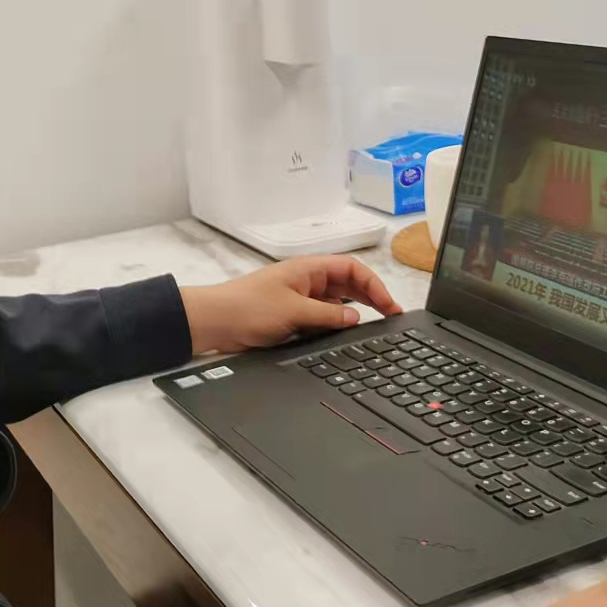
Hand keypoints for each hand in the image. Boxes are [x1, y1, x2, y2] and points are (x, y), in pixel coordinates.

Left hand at [180, 256, 401, 356]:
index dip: (374, 285)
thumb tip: (356, 318)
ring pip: (337, 302)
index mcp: (309, 269)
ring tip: (376, 327)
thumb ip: (328, 314)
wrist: (215, 323)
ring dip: (355, 312)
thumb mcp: (293, 311)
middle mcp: (307, 281)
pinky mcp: (293, 317)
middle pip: (348, 284)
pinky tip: (346, 337)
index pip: (352, 269)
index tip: (389, 305)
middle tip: (392, 317)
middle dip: (371, 298)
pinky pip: (323, 318)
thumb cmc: (248, 308)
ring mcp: (300, 299)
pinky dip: (337, 324)